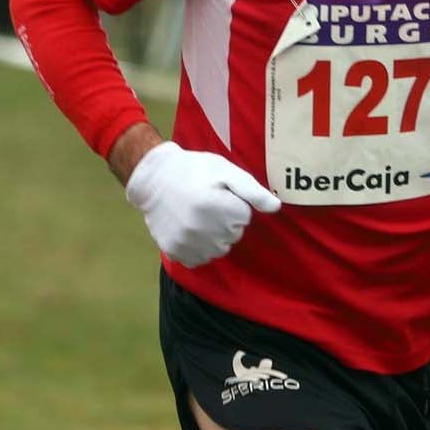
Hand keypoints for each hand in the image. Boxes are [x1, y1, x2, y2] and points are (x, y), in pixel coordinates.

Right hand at [124, 142, 280, 266]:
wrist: (154, 177)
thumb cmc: (194, 171)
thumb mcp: (225, 171)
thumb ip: (252, 191)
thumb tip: (276, 207)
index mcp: (218, 207)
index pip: (245, 217)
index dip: (234, 203)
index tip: (218, 193)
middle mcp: (203, 229)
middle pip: (233, 235)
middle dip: (226, 220)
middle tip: (207, 203)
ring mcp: (188, 243)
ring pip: (218, 249)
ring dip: (214, 236)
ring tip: (198, 216)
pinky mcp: (175, 251)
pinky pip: (199, 259)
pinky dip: (198, 248)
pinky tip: (189, 229)